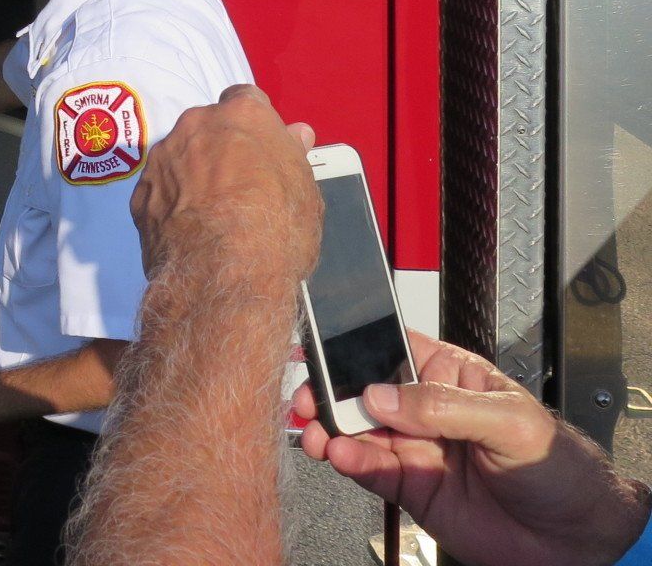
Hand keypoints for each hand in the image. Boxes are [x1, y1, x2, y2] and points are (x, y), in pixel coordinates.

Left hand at [127, 83, 318, 283]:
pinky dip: (171, 203)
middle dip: (219, 148)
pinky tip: (188, 231)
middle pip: (207, 128)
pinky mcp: (139, 192)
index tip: (259, 149)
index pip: (245, 101)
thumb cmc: (277, 228)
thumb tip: (295, 134)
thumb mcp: (304, 192)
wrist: (223, 273)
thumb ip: (292, 156)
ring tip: (212, 215)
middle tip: (238, 185)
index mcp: (241, 116)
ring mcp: (162, 157)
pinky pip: (159, 190)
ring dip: (191, 175)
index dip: (253, 125)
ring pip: (178, 157)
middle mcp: (195, 125)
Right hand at [294, 333, 649, 565]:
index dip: (353, 344)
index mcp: (448, 373)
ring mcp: (413, 447)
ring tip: (316, 431)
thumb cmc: (559, 467)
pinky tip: (339, 455)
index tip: (322, 350)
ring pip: (355, 429)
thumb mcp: (509, 421)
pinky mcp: (408, 486)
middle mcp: (423, 407)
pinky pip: (366, 469)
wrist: (575, 540)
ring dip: (329, 428)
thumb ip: (442, 405)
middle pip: (360, 388)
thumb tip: (381, 395)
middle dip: (329, 389)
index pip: (390, 347)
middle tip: (310, 398)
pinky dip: (345, 461)